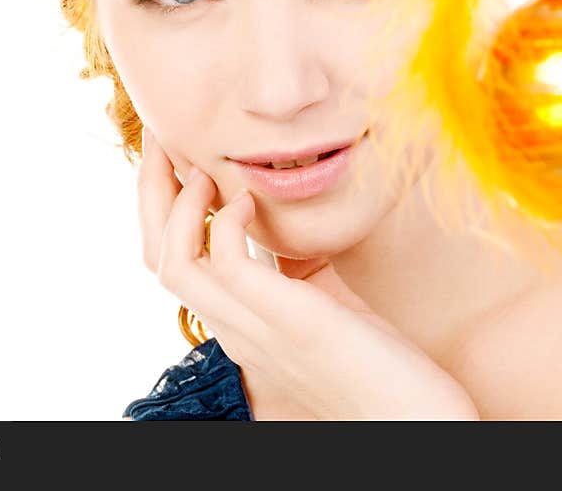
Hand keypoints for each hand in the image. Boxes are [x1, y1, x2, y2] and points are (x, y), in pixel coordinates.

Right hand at [137, 126, 479, 419]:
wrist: (416, 425)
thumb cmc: (380, 367)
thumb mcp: (323, 303)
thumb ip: (290, 270)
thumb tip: (274, 224)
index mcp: (237, 322)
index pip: (169, 261)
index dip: (159, 207)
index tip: (173, 159)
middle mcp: (233, 328)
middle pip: (155, 255)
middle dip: (149, 191)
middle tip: (159, 141)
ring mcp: (256, 329)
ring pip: (172, 262)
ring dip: (176, 205)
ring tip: (200, 171)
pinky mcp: (291, 324)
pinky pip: (227, 264)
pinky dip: (225, 224)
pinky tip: (246, 204)